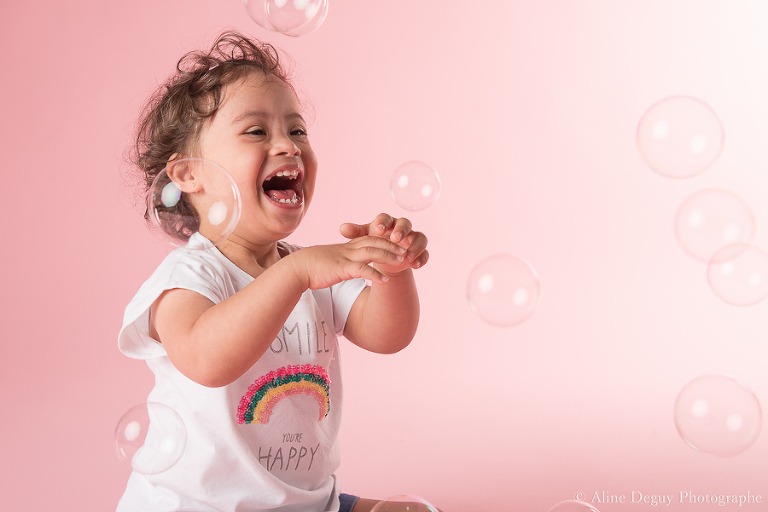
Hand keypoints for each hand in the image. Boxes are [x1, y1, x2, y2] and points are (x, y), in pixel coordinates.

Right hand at [288, 236, 407, 289]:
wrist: (297, 268)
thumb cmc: (312, 267)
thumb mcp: (332, 261)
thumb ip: (344, 262)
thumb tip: (349, 267)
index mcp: (347, 246)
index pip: (371, 238)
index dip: (386, 240)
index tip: (399, 244)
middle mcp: (348, 249)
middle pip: (375, 242)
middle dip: (392, 245)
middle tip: (407, 250)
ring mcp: (345, 258)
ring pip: (372, 253)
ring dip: (388, 256)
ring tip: (402, 261)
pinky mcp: (341, 268)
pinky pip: (362, 270)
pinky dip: (375, 275)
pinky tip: (385, 281)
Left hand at [340, 213, 428, 276]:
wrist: (386, 256)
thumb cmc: (374, 242)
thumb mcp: (364, 238)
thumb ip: (355, 233)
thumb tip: (342, 228)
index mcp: (387, 222)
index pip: (386, 217)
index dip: (383, 222)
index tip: (377, 229)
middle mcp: (402, 227)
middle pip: (405, 223)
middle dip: (401, 231)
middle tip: (395, 238)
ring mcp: (413, 238)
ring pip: (419, 238)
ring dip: (414, 246)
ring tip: (407, 256)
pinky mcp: (420, 250)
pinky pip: (425, 252)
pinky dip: (421, 258)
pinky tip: (415, 265)